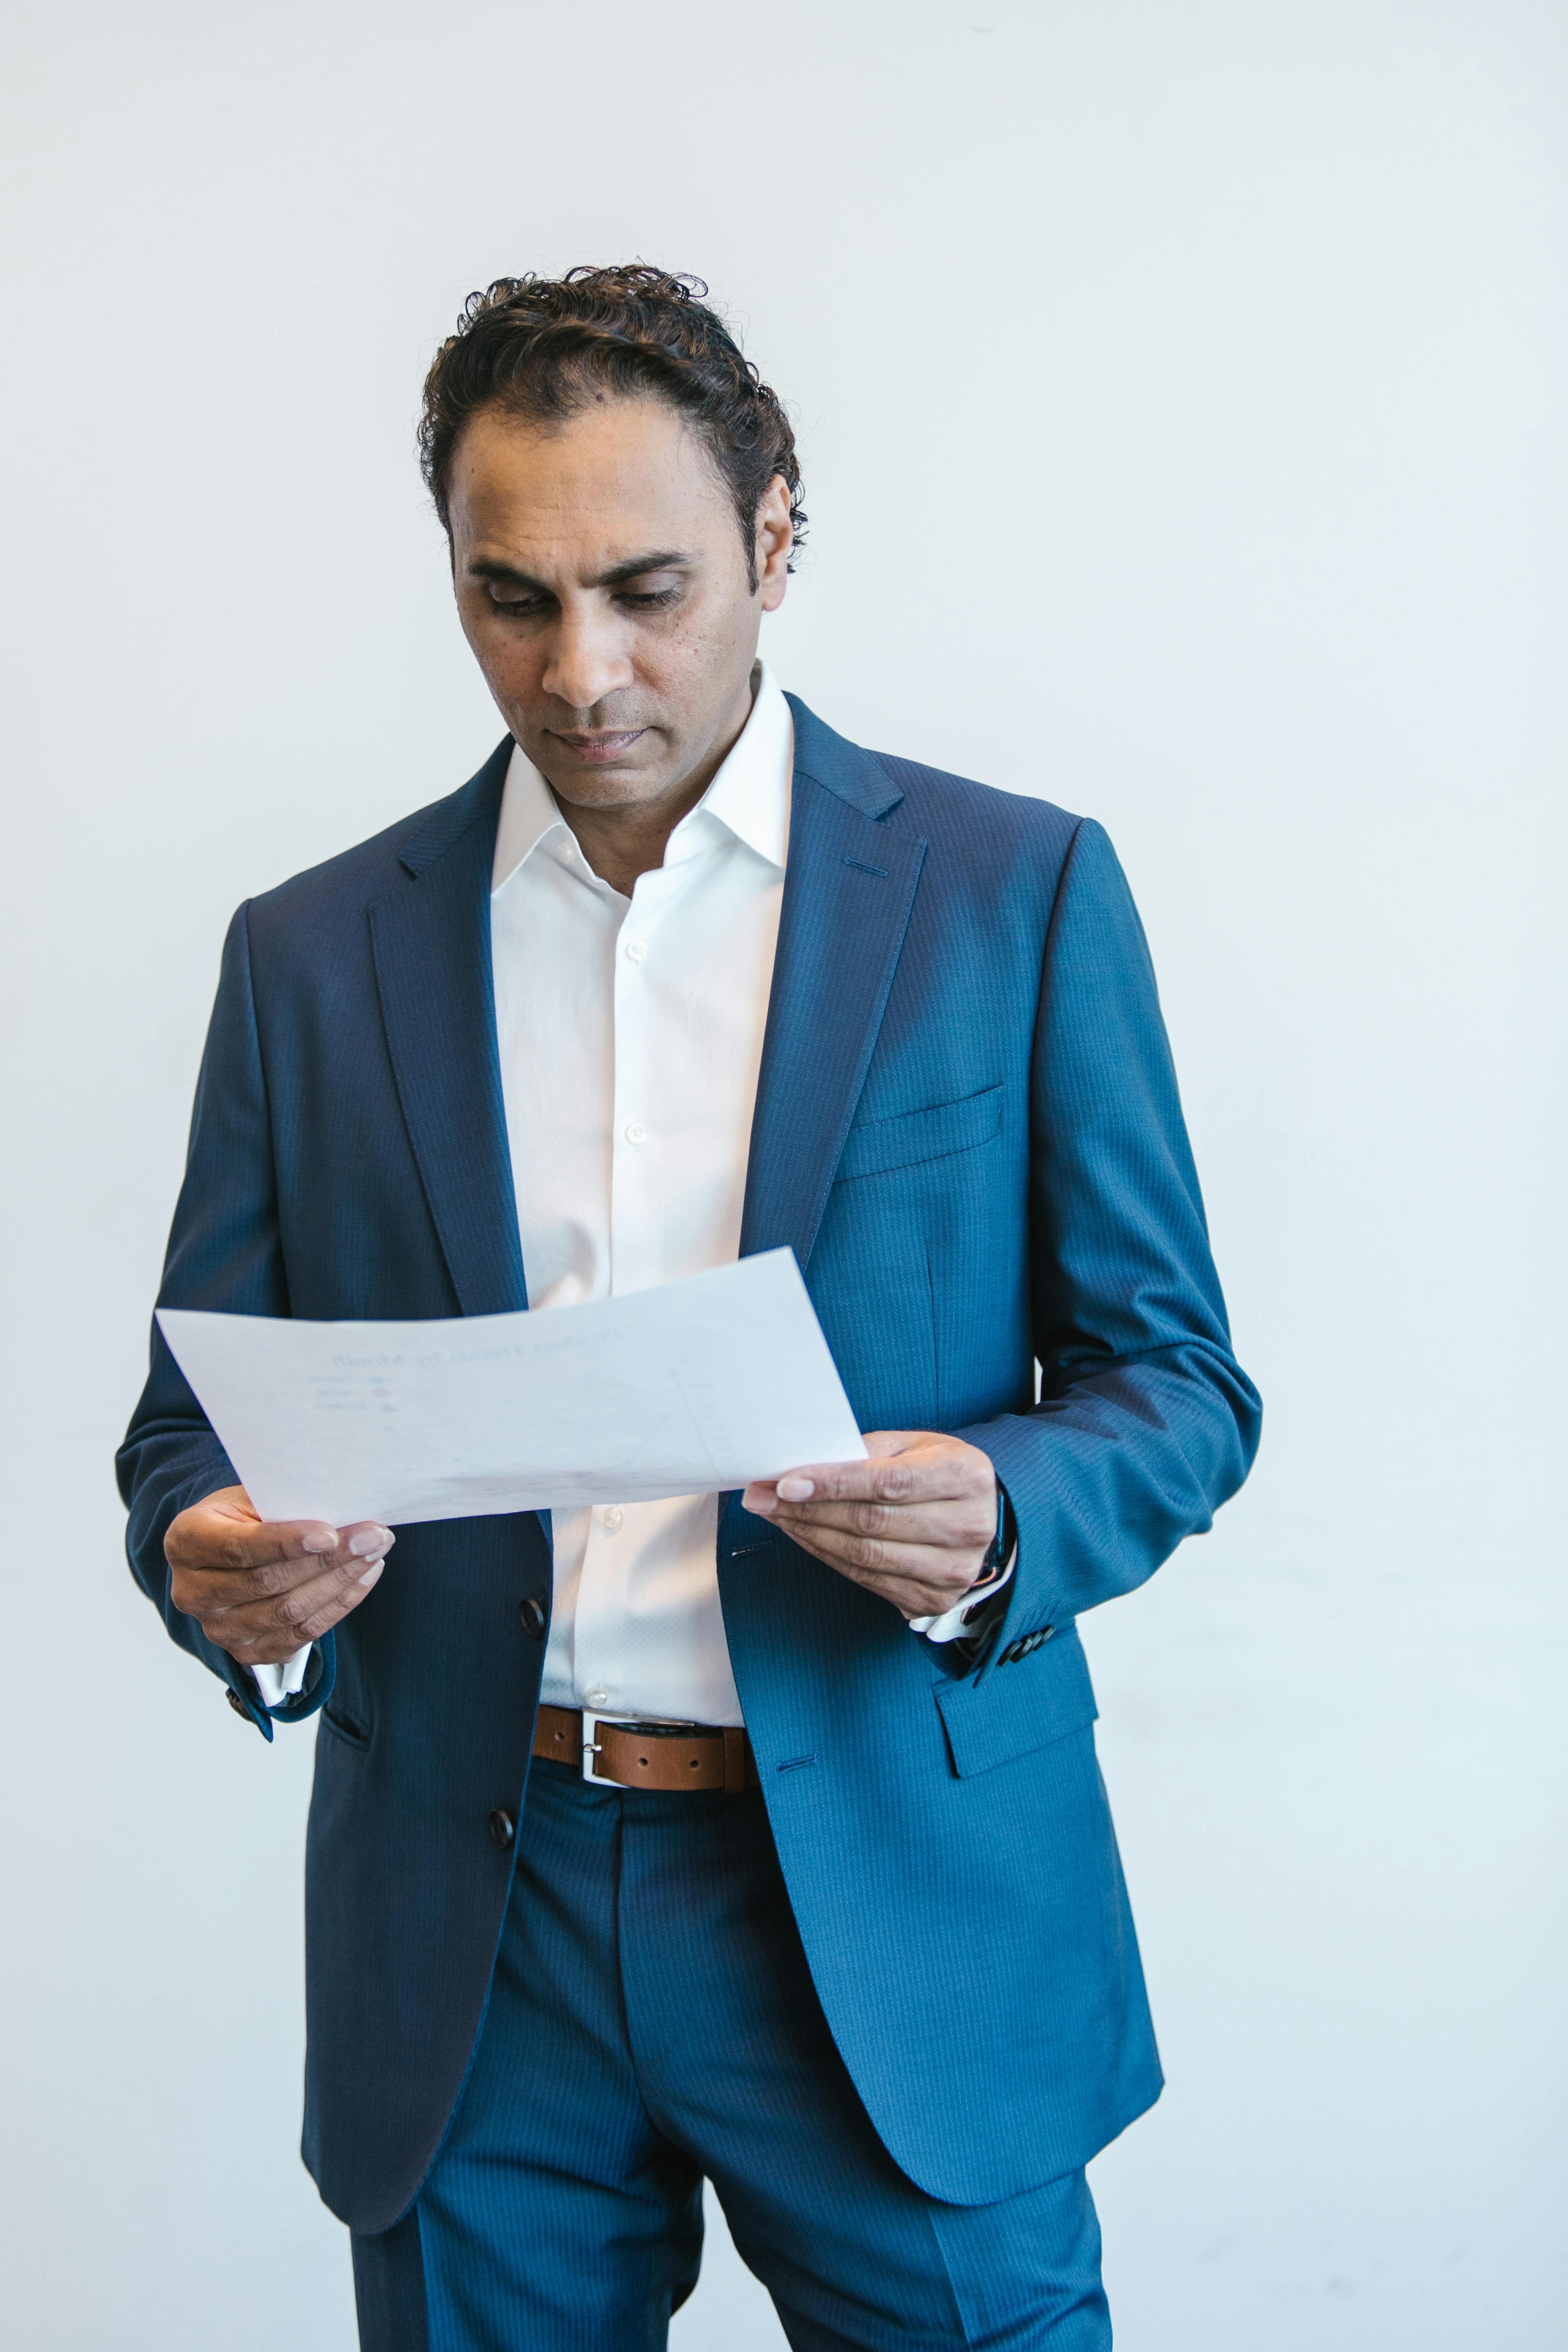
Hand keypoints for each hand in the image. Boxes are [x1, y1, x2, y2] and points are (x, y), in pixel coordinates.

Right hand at [165, 1485, 393, 1670]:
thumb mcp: (250, 1496)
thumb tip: (340, 1508)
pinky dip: (337, 1607)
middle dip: (328, 1560)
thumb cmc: (242, 1516)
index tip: (330, 1534)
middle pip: (268, 1582)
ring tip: (374, 1554)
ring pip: (288, 1613)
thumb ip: (283, 1503)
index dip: (286, 1543)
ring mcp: (218, 1629)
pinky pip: (300, 1636)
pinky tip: (362, 1580)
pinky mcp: (246, 1653)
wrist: (225, 1551)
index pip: (239, 1548)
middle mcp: (193, 1592)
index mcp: (186, 1543)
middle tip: (372, 1536)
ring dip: (340, 1583)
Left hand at [742, 1431, 997, 1620]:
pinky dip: (828, 1557)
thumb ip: (867, 1452)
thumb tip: (804, 1468)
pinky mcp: (933, 1598)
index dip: (832, 1484)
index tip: (786, 1482)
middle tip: (763, 1497)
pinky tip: (805, 1537)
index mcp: (964, 1476)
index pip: (887, 1483)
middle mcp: (965, 1526)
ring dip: (810, 1535)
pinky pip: (867, 1580)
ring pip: (865, 1556)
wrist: (985, 1517)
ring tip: (775, 1516)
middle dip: (807, 1510)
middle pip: (870, 1522)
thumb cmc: (941, 1472)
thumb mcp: (916, 1445)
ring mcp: (952, 1570)